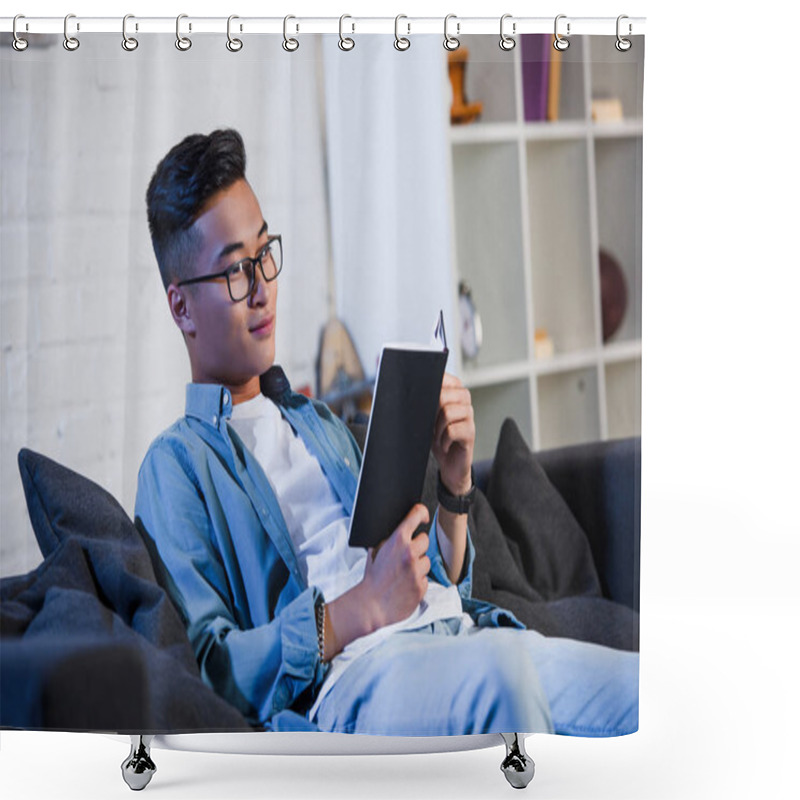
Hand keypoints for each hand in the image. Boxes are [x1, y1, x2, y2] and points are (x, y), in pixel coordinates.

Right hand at [360, 504, 430, 629]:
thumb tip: (401, 527)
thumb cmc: (372, 578)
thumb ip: (389, 538)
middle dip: (416, 546)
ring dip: (418, 565)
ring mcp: (417, 570)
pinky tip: (405, 584)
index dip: (421, 513)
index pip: (416, 515)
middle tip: (404, 556)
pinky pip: (425, 577)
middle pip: (425, 539)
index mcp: (397, 540)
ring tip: (403, 573)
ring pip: (426, 560)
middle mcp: (409, 552)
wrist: (372, 605)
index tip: (423, 516)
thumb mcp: (375, 550)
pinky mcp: (422, 585)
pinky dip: (418, 581)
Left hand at [432, 373, 474, 495]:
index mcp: (453, 391)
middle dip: (431, 413)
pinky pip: (452, 430)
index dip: (430, 390)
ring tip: (438, 437)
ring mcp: (469, 415)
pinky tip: (445, 444)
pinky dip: (443, 440)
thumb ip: (424, 401)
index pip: (442, 378)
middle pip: (444, 395)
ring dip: (437, 429)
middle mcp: (464, 400)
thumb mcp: (427, 417)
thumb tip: (410, 389)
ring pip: (447, 412)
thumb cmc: (437, 438)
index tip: (424, 404)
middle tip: (431, 426)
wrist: (449, 465)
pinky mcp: (471, 432)